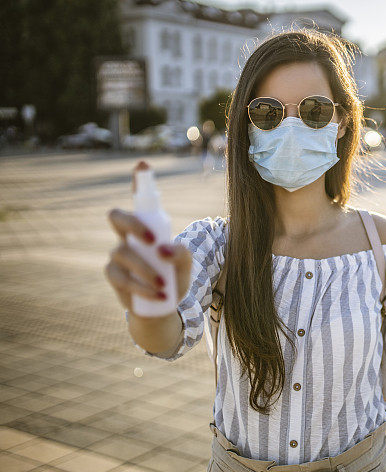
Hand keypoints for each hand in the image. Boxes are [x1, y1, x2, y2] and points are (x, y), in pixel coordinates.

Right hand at [104, 161, 191, 312]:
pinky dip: (141, 286)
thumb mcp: (185, 265)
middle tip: (154, 240)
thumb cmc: (174, 276)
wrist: (163, 306)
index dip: (139, 181)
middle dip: (133, 224)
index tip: (143, 165)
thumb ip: (181, 253)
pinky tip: (158, 294)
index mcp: (147, 226)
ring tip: (164, 284)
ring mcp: (118, 255)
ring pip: (121, 251)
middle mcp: (127, 236)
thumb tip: (162, 248)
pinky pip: (121, 277)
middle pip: (117, 216)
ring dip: (145, 268)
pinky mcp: (114, 275)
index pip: (140, 200)